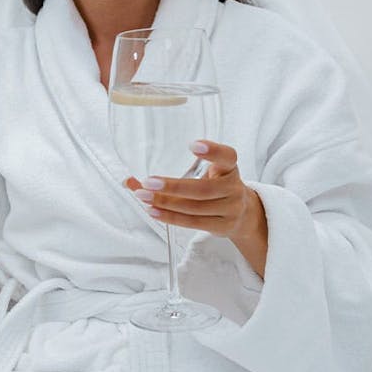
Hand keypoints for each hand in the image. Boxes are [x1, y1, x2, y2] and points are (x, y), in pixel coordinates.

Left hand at [126, 140, 267, 277]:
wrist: (243, 214)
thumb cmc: (213, 187)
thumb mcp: (201, 175)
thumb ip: (171, 174)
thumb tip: (129, 181)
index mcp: (229, 168)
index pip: (227, 156)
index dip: (213, 151)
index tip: (193, 145)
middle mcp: (233, 188)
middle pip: (203, 189)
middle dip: (173, 186)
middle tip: (148, 182)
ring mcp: (231, 209)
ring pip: (195, 208)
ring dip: (166, 203)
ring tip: (143, 197)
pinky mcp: (223, 226)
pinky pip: (193, 223)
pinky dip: (171, 217)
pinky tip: (153, 211)